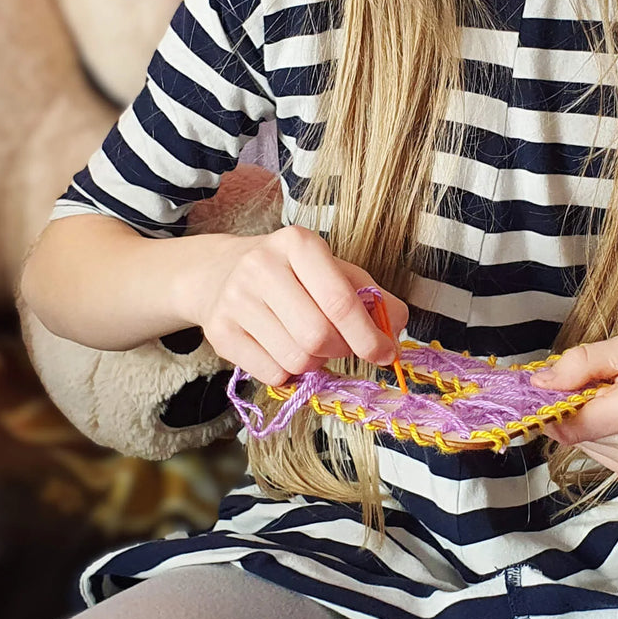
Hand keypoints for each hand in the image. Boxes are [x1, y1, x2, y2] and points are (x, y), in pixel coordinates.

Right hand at [177, 225, 408, 385]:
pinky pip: (272, 375)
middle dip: (340, 351)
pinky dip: (290, 374)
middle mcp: (262, 266)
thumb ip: (371, 296)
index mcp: (298, 243)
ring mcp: (236, 299)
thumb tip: (397, 324)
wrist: (220, 273)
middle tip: (342, 347)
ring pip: (296, 359)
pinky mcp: (220, 332)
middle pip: (318, 336)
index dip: (369, 336)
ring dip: (315, 364)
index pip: (340, 301)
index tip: (386, 353)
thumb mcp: (334, 271)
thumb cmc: (291, 274)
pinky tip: (284, 351)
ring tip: (309, 345)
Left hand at [530, 329, 617, 484]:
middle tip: (598, 378)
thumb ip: (581, 364)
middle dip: (572, 405)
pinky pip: (603, 452)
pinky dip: (603, 431)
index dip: (547, 406)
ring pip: (586, 444)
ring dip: (588, 418)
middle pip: (575, 434)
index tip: (538, 385)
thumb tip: (539, 382)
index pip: (570, 425)